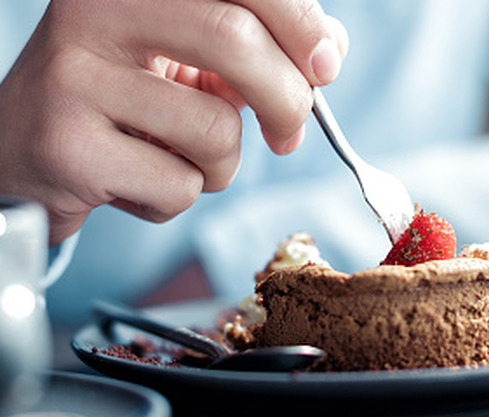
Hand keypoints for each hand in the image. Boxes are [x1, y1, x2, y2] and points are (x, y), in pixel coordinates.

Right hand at [0, 0, 347, 243]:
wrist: (26, 151)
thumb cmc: (127, 98)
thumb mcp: (190, 56)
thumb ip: (259, 45)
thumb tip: (330, 49)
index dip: (302, 24)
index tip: (327, 67)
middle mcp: (93, 11)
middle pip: (234, 41)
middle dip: (288, 100)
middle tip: (288, 132)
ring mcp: (73, 77)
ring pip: (215, 131)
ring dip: (223, 164)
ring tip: (180, 157)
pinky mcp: (67, 147)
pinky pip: (179, 187)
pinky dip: (180, 198)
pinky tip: (137, 181)